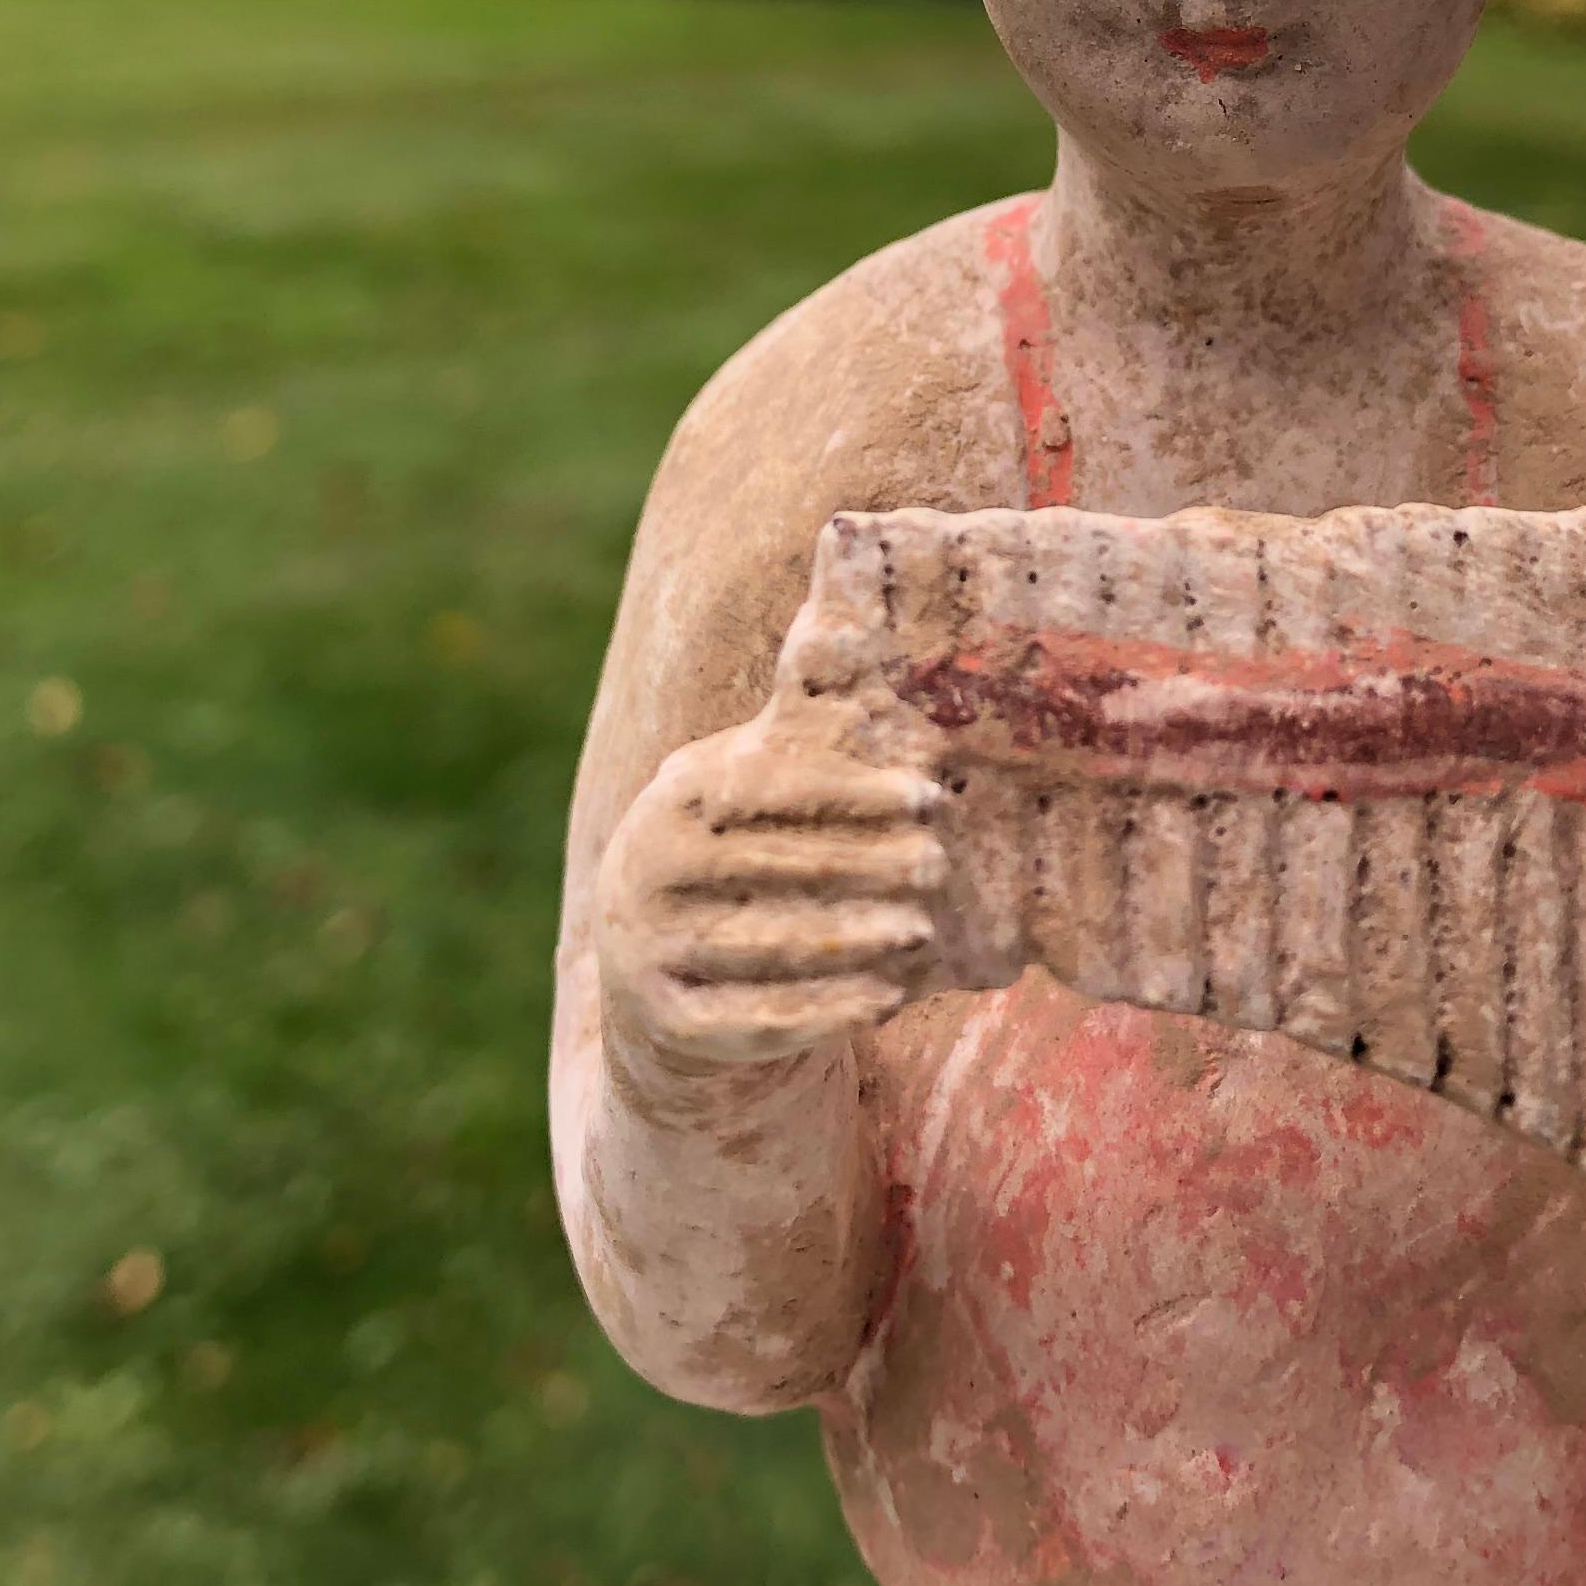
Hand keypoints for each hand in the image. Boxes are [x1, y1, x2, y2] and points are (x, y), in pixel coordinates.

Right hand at [594, 689, 947, 1075]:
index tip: (930, 798)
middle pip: (768, 866)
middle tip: (939, 869)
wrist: (651, 957)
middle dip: (863, 865)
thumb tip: (840, 565)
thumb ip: (802, 699)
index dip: (851, 791)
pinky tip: (884, 1000)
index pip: (768, 785)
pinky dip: (823, 1011)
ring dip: (850, 941)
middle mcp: (647, 867)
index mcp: (676, 793)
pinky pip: (751, 1020)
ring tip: (921, 932)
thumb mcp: (755, 769)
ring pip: (761, 947)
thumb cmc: (734, 838)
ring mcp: (646, 949)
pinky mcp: (665, 1020)